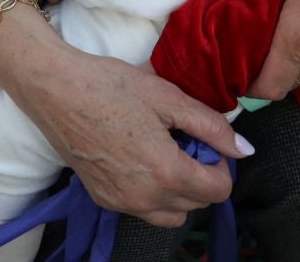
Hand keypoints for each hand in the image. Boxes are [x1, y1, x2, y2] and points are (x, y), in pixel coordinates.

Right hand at [0, 0, 246, 224]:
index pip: (218, 190)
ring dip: (179, 191)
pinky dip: (153, 193)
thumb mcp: (168, 97)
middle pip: (197, 204)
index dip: (222, 164)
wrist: (54, 89)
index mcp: (167, 173)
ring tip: (166, 152)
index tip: (207, 140)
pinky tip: (140, 157)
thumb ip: (211, 126)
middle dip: (202, 176)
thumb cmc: (111, 86)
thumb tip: (245, 150)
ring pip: (170, 214)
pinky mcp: (102, 199)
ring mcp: (121, 202)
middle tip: (186, 140)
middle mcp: (145, 198)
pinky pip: (142, 209)